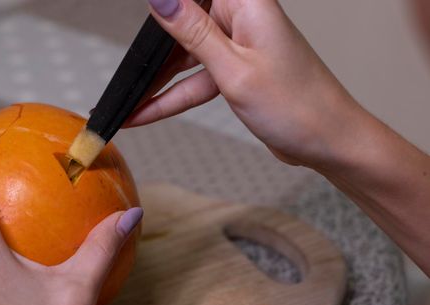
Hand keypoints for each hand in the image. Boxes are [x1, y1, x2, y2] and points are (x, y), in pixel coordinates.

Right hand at [128, 0, 370, 167]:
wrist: (328, 142)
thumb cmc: (297, 105)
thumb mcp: (234, 70)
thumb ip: (193, 32)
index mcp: (247, 3)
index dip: (167, 3)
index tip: (145, 13)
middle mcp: (242, 18)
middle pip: (184, 22)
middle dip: (152, 49)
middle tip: (125, 69)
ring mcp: (238, 47)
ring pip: (186, 56)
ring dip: (157, 81)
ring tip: (126, 100)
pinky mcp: (236, 72)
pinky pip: (196, 79)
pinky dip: (173, 97)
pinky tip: (145, 112)